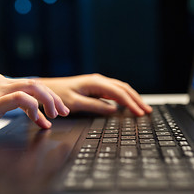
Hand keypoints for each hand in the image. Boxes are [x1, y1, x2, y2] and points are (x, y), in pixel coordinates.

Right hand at [0, 74, 68, 149]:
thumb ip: (9, 106)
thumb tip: (31, 114)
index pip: (30, 85)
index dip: (47, 97)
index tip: (56, 111)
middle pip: (37, 84)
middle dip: (54, 98)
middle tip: (64, 112)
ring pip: (33, 87)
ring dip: (49, 101)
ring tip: (55, 116)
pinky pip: (21, 99)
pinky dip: (35, 107)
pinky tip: (38, 118)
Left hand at [36, 74, 151, 115]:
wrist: (46, 89)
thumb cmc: (57, 96)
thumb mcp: (75, 103)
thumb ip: (95, 106)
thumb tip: (113, 110)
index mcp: (95, 82)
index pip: (119, 93)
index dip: (131, 103)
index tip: (139, 113)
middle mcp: (99, 80)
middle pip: (124, 88)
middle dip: (136, 99)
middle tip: (147, 111)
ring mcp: (98, 83)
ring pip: (121, 89)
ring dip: (132, 98)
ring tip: (142, 108)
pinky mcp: (96, 87)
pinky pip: (114, 91)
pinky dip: (124, 98)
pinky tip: (128, 104)